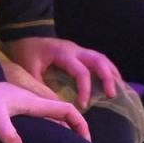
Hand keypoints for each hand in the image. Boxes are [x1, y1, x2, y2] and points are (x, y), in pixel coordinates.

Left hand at [0, 79, 89, 142]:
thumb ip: (6, 131)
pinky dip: (52, 126)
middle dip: (76, 128)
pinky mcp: (19, 105)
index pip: (66, 110)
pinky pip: (43, 116)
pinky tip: (45, 137)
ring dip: (65, 127)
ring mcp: (28, 102)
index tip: (86, 140)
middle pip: (63, 113)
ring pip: (54, 114)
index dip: (79, 123)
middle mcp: (35, 101)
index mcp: (35, 102)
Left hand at [3, 36, 121, 110]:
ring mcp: (79, 49)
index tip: (83, 105)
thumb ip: (40, 88)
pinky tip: (112, 81)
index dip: (85, 89)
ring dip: (111, 72)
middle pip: (98, 60)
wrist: (25, 35)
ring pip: (101, 58)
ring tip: (118, 89)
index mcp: (64, 53)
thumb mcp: (29, 70)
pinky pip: (98, 59)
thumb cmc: (27, 53)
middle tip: (111, 95)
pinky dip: (107, 70)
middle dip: (107, 77)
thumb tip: (56, 107)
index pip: (81, 71)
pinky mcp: (79, 53)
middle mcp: (75, 49)